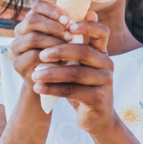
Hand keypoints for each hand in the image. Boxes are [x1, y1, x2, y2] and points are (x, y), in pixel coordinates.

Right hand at [10, 1, 72, 87]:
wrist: (49, 84)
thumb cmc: (61, 57)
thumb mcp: (68, 41)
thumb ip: (77, 28)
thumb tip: (92, 15)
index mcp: (32, 21)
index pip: (38, 6)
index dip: (53, 10)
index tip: (68, 20)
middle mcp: (20, 31)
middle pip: (32, 19)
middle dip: (53, 26)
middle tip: (69, 35)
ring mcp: (17, 47)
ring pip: (33, 37)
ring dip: (53, 41)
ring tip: (67, 47)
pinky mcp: (17, 64)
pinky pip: (32, 55)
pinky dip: (48, 57)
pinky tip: (61, 60)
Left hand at [31, 12, 115, 133]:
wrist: (96, 117)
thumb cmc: (82, 86)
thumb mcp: (79, 66)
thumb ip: (72, 49)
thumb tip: (51, 27)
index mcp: (102, 52)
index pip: (101, 32)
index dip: (87, 25)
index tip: (68, 26)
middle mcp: (107, 64)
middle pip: (84, 51)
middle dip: (60, 51)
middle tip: (41, 55)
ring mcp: (105, 81)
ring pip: (77, 72)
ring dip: (53, 73)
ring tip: (35, 75)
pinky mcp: (99, 98)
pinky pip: (73, 91)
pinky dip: (53, 89)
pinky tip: (39, 88)